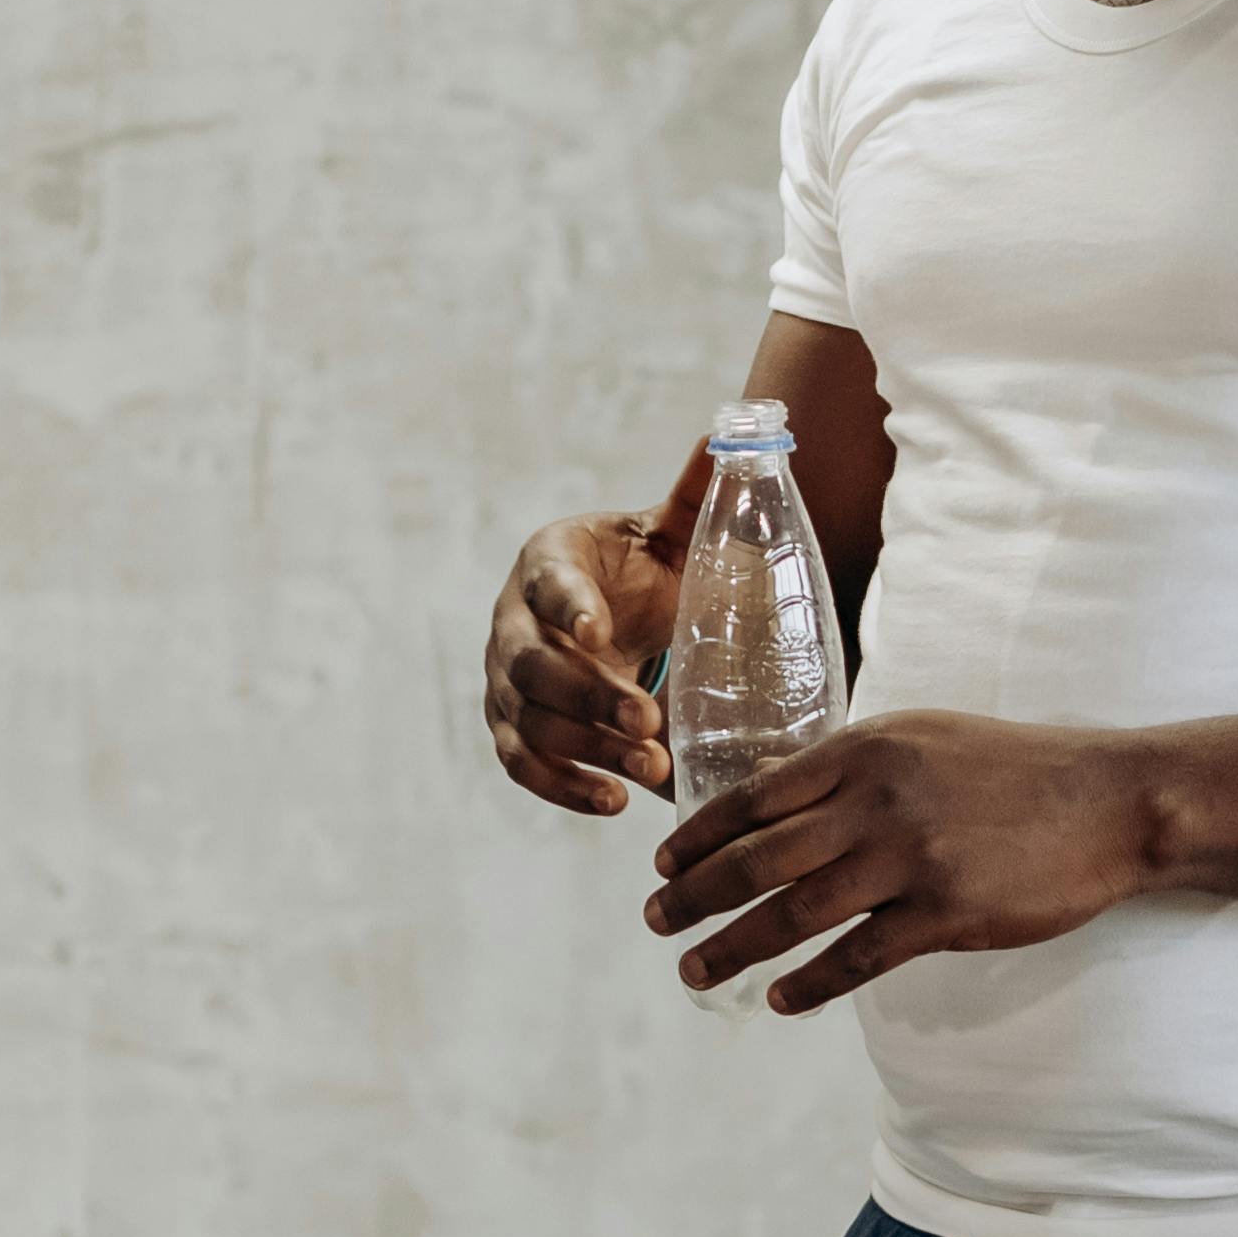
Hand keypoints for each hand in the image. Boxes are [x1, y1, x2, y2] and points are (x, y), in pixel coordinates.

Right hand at [487, 511, 680, 812]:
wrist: (607, 617)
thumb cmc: (642, 572)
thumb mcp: (670, 534)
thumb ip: (696, 493)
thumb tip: (732, 432)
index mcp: (548, 561)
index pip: (548, 583)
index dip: (568, 607)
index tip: (601, 631)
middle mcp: (512, 622)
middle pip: (535, 666)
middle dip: (591, 697)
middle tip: (649, 721)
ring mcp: (505, 681)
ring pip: (530, 722)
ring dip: (587, 749)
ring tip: (650, 768)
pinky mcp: (512, 728)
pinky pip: (521, 764)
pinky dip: (562, 788)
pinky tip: (612, 803)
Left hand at [647, 711, 1166, 1009]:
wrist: (1113, 799)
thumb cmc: (1015, 769)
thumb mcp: (922, 741)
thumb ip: (849, 768)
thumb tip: (774, 789)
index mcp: (864, 751)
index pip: (754, 797)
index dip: (698, 836)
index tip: (661, 864)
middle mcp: (877, 800)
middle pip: (758, 857)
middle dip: (693, 895)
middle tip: (655, 922)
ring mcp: (912, 857)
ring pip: (795, 912)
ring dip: (733, 947)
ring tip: (695, 972)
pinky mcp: (949, 911)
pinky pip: (859, 957)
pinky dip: (810, 983)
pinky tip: (778, 1000)